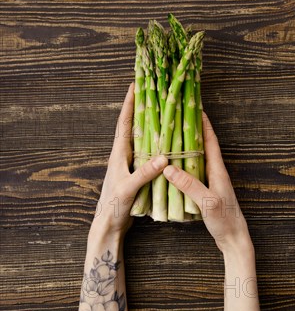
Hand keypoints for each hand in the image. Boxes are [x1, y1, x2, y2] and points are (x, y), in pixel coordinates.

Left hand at [94, 83, 167, 234]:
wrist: (108, 225)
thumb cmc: (114, 207)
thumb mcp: (128, 189)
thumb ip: (144, 173)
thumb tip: (164, 157)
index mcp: (119, 155)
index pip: (125, 124)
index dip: (130, 104)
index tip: (136, 85)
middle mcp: (124, 156)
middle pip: (133, 126)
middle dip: (142, 109)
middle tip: (153, 92)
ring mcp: (130, 165)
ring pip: (142, 140)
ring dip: (151, 126)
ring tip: (163, 112)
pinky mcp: (137, 174)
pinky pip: (149, 154)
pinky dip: (158, 145)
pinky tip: (169, 144)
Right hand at [163, 112, 252, 254]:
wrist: (234, 240)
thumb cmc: (225, 221)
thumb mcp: (207, 202)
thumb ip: (190, 185)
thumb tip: (169, 167)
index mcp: (218, 171)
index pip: (211, 142)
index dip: (204, 124)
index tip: (195, 107)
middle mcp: (216, 174)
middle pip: (204, 147)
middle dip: (193, 131)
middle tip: (179, 117)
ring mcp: (212, 183)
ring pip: (198, 160)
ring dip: (187, 148)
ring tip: (172, 137)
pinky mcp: (207, 193)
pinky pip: (194, 173)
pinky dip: (184, 166)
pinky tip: (173, 167)